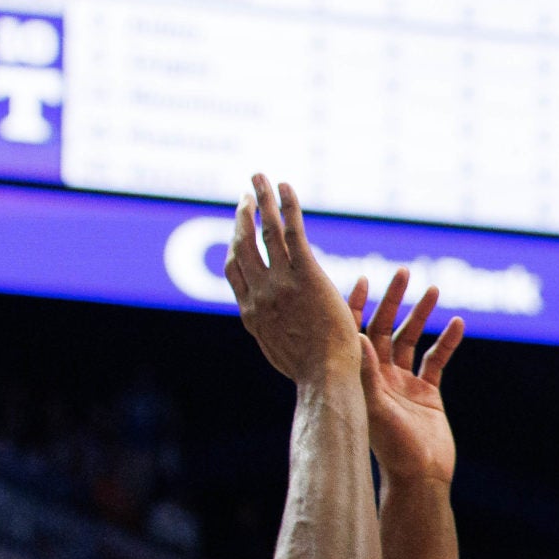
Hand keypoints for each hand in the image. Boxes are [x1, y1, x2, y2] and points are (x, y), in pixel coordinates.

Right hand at [224, 173, 360, 383]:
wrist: (325, 379)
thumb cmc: (311, 376)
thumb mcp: (281, 355)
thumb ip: (273, 332)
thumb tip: (268, 325)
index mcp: (252, 314)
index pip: (235, 272)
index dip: (234, 247)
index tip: (237, 230)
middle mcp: (260, 294)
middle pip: (243, 245)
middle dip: (241, 217)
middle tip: (245, 196)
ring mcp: (281, 283)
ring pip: (265, 232)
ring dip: (260, 200)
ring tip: (258, 178)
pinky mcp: (306, 275)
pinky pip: (293, 232)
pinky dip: (287, 206)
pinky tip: (285, 187)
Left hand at [356, 268, 462, 485]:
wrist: (421, 478)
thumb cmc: (392, 449)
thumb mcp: (376, 408)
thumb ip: (367, 372)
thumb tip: (357, 333)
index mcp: (361, 377)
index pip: (354, 332)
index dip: (355, 305)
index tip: (363, 279)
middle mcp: (379, 376)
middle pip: (383, 328)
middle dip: (393, 300)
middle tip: (404, 272)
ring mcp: (404, 383)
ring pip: (412, 339)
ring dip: (421, 314)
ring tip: (433, 289)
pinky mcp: (428, 393)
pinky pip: (438, 360)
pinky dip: (448, 342)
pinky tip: (458, 323)